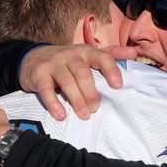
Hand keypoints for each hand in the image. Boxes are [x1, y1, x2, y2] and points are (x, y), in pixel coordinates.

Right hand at [19, 44, 136, 120]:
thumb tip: (134, 53)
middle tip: (96, 108)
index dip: (111, 70)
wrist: (32, 59)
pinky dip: (54, 104)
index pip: (101, 56)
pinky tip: (61, 115)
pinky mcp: (38, 75)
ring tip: (84, 115)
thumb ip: (110, 54)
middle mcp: (69, 55)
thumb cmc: (67, 60)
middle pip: (83, 72)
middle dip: (91, 91)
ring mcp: (53, 64)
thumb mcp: (87, 54)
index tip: (118, 86)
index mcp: (85, 51)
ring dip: (76, 100)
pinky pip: (46, 90)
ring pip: (67, 81)